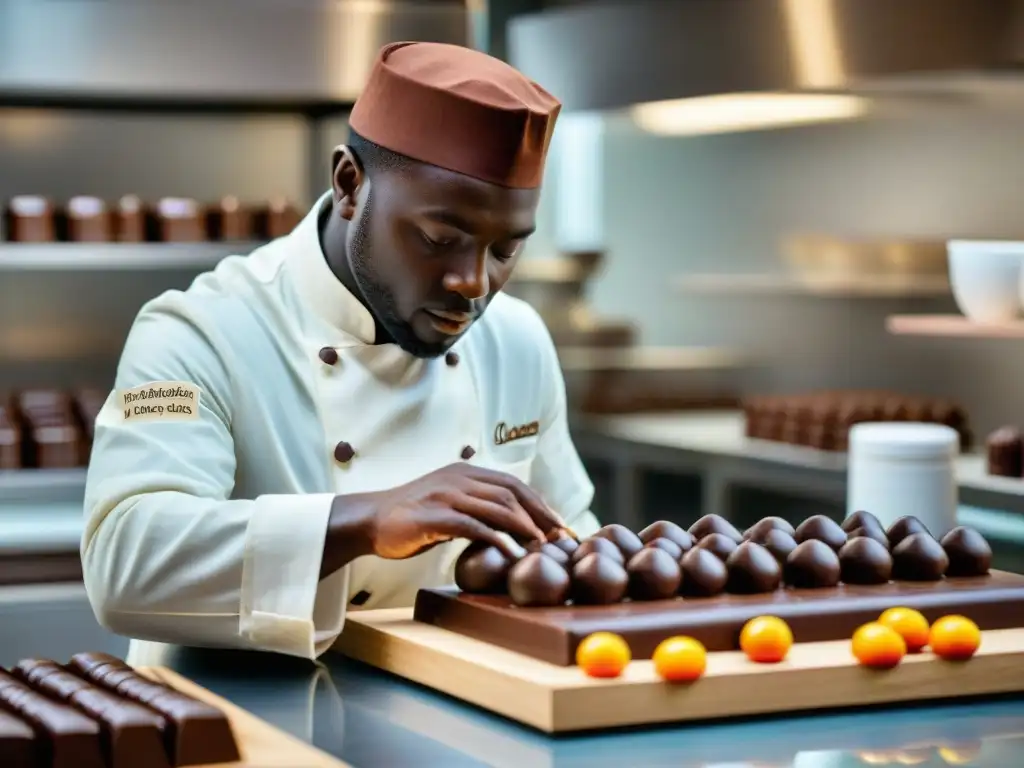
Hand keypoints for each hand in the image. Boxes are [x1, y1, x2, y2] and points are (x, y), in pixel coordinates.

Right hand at [357, 463, 565, 559]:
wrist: (370, 520)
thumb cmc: (413, 517)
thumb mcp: (450, 503)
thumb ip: (477, 507)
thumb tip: (513, 525)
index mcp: (466, 472)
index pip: (513, 484)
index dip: (539, 504)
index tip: (559, 526)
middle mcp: (459, 478)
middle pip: (511, 493)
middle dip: (540, 516)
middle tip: (559, 539)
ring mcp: (446, 494)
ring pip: (497, 507)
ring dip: (524, 528)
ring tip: (543, 547)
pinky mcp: (434, 515)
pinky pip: (473, 525)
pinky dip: (496, 539)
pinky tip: (512, 553)